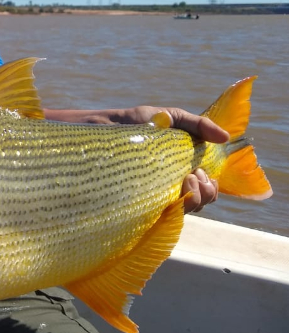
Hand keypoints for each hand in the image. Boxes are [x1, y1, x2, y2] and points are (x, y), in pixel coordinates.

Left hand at [110, 106, 224, 212]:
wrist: (105, 127)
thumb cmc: (137, 123)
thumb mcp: (171, 117)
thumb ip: (198, 125)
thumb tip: (226, 138)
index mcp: (182, 168)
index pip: (207, 188)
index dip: (212, 187)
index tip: (204, 174)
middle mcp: (172, 185)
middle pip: (201, 202)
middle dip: (206, 193)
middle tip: (193, 176)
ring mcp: (157, 194)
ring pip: (187, 210)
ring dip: (195, 199)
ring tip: (187, 180)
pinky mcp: (141, 201)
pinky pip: (165, 215)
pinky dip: (177, 207)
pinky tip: (174, 195)